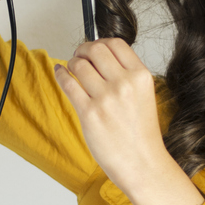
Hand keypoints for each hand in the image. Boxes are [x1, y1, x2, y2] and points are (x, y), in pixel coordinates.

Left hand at [53, 37, 163, 189]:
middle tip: (79, 55)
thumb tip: (101, 56)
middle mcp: (124, 84)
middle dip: (83, 49)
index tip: (93, 48)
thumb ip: (127, 74)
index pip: (116, 43)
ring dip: (72, 63)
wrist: (141, 162)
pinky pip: (68, 83)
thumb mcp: (144, 95)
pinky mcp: (89, 113)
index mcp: (141, 76)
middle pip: (96, 49)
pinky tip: (60, 73)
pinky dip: (61, 74)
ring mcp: (106, 98)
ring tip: (72, 68)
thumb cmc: (141, 133)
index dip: (100, 42)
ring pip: (80, 64)